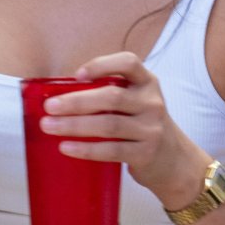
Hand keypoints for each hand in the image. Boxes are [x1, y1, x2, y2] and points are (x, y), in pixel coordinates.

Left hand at [39, 52, 211, 209]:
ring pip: (109, 125)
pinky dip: (86, 149)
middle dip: (76, 101)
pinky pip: (112, 150)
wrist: (174, 161)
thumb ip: (110, 94)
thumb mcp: (137, 102)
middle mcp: (152, 102)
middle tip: (50, 107)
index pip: (129, 63)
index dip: (102, 65)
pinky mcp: (146, 153)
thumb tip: (61, 95)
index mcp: (147, 83)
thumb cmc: (143, 126)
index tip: (77, 75)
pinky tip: (66, 147)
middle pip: (112, 97)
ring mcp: (151, 129)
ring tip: (49, 126)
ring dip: (74, 125)